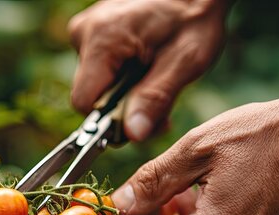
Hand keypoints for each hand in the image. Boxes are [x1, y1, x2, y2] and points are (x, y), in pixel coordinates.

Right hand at [68, 0, 229, 140]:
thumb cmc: (195, 16)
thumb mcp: (185, 61)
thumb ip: (156, 99)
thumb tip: (133, 135)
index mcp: (102, 39)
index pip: (84, 101)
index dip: (110, 121)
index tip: (141, 119)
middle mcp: (85, 32)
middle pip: (91, 94)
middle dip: (123, 108)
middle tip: (160, 101)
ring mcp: (86, 30)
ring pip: (97, 84)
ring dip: (125, 93)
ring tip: (156, 77)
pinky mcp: (92, 32)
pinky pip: (100, 69)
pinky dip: (123, 77)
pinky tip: (146, 66)